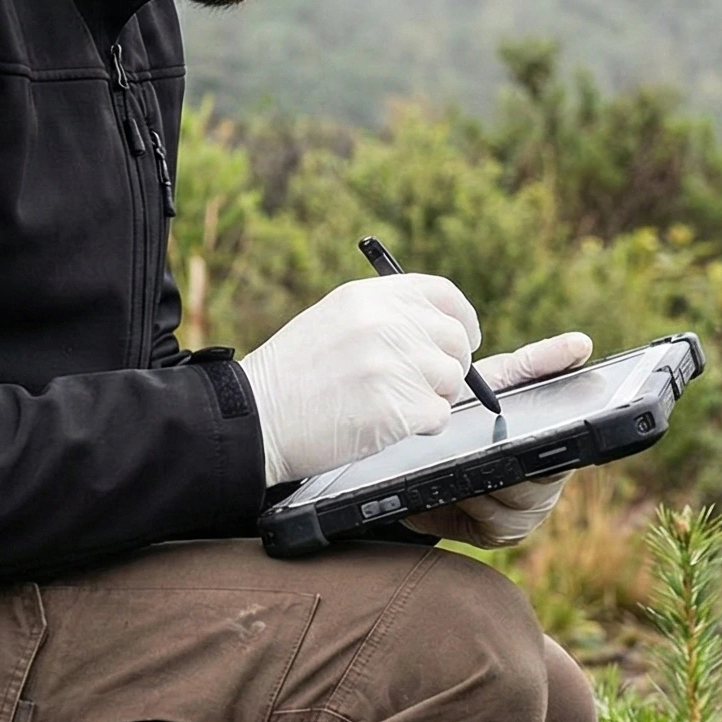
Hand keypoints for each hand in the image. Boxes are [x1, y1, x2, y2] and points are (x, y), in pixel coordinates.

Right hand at [238, 274, 481, 485]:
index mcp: (370, 297)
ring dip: (432, 399)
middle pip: (455, 341)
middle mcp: (387, 323)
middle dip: (449, 367)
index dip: (462, 320)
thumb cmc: (290, 377)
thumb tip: (434, 332)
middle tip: (424, 386)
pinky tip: (387, 424)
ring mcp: (395, 364)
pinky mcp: (400, 406)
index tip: (465, 339)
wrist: (256, 418)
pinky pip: (439, 416)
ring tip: (391, 406)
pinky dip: (421, 426)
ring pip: (452, 381)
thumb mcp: (333, 321)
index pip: (443, 295)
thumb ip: (383, 317)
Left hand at [403, 332, 593, 546]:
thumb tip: (582, 344)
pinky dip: (473, 504)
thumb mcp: (501, 380)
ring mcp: (525, 512)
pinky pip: (494, 523)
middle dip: (516, 464)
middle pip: (545, 481)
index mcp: (556, 445)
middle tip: (490, 446)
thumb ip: (538, 362)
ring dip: (488, 482)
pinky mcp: (497, 534)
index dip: (564, 443)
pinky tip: (455, 489)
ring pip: (518, 503)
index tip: (541, 434)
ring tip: (464, 462)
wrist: (421, 449)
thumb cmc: (470, 410)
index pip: (573, 447)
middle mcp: (547, 483)